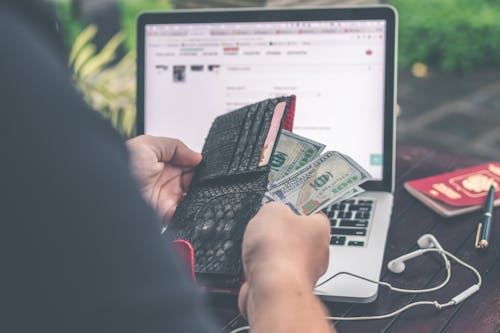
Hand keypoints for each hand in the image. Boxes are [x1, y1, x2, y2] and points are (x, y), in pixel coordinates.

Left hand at [126, 135, 201, 224]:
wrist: (108, 191)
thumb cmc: (122, 166)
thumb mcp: (148, 145)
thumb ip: (176, 146)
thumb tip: (197, 157)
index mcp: (162, 163)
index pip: (188, 164)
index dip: (197, 163)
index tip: (202, 163)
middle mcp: (165, 181)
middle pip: (193, 180)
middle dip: (200, 178)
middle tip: (200, 175)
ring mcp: (167, 198)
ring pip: (192, 196)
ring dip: (197, 192)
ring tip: (195, 186)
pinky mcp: (166, 214)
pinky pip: (185, 212)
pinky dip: (191, 207)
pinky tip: (190, 199)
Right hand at [238, 202, 329, 320]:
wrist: (272, 290)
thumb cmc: (279, 252)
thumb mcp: (272, 209)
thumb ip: (274, 208)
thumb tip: (271, 212)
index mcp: (319, 229)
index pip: (314, 213)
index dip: (296, 208)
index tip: (284, 205)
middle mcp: (317, 253)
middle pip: (296, 236)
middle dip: (277, 234)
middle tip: (265, 229)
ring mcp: (303, 273)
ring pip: (281, 258)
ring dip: (266, 255)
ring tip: (256, 252)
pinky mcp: (287, 290)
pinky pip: (270, 276)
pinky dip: (260, 273)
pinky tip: (253, 270)